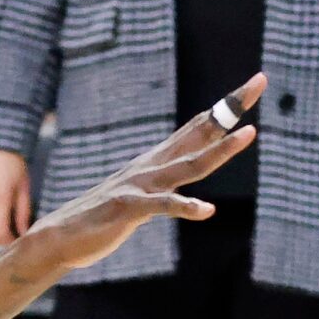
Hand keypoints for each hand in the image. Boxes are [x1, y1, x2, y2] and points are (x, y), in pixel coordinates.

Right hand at [23, 74, 262, 272]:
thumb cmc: (101, 218)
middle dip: (231, 107)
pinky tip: (206, 211)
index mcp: (157, 161)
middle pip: (199, 131)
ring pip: (188, 165)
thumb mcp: (142, 194)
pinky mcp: (127, 209)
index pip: (199, 126)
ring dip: (219, 150)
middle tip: (259, 81)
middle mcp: (152, 166)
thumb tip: (184, 171)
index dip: (227, 106)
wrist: (60, 237)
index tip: (255, 84)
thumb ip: (164, 182)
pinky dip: (184, 207)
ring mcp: (139, 185)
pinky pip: (161, 207)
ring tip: (249, 134)